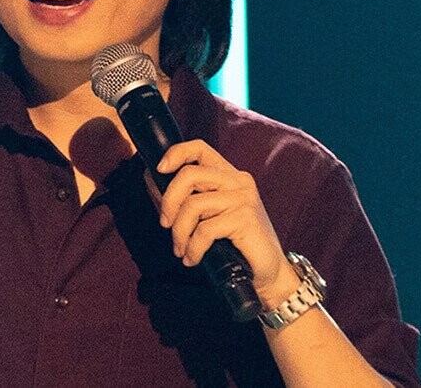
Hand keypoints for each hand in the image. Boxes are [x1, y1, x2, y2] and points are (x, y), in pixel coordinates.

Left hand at [149, 140, 297, 301]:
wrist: (269, 273)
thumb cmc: (236, 245)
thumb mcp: (209, 215)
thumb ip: (186, 198)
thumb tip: (151, 183)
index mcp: (229, 175)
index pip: (200, 148)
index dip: (176, 153)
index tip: (159, 170)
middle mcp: (238, 181)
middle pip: (189, 174)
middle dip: (168, 201)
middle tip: (165, 224)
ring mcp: (244, 198)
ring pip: (193, 205)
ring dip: (180, 232)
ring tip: (180, 249)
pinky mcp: (246, 219)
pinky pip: (205, 230)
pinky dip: (193, 248)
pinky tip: (193, 258)